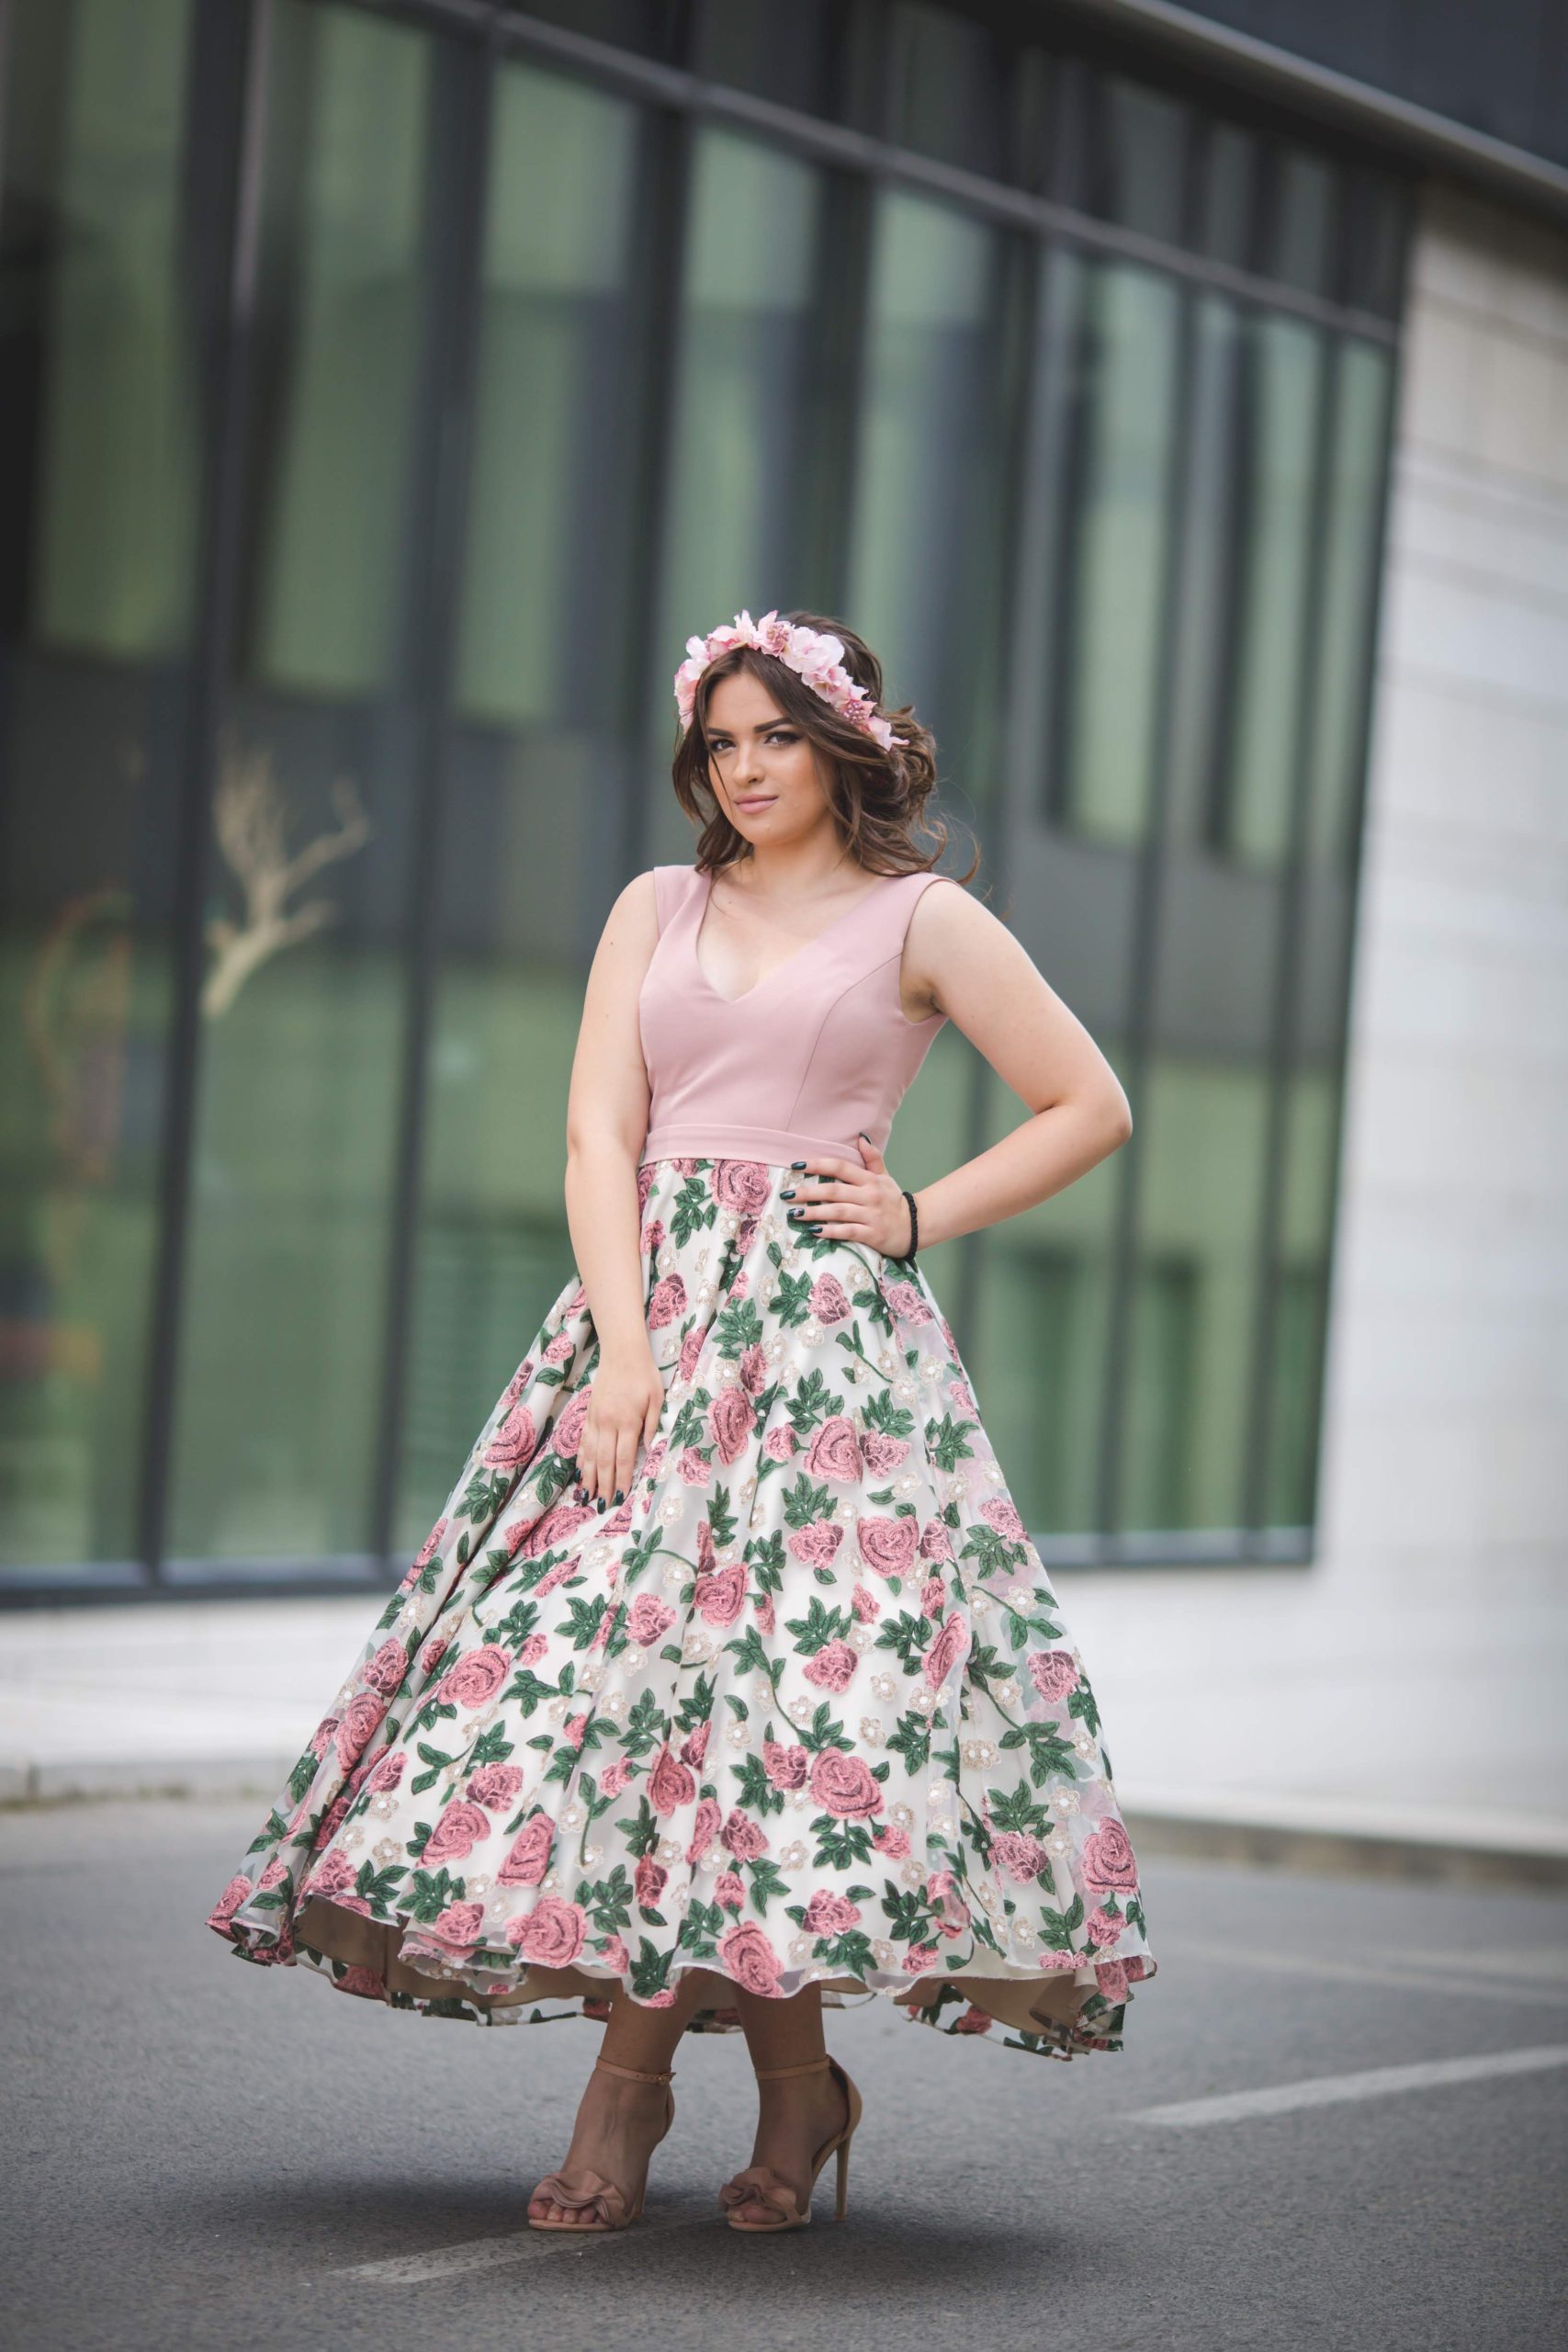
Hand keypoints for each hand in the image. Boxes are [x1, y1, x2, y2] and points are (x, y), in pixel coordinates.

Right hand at [573, 1345, 664, 1508]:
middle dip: (604, 1486)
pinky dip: (582, 1458)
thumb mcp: (657, 1398)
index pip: (624, 1458)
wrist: (621, 1353)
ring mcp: (596, 1419)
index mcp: (627, 1421)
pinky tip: (581, 1472)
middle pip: (605, 1461)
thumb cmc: (644, 1375)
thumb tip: (650, 1449)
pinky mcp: (589, 1415)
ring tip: (587, 1497)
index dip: (622, 1480)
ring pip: (591, 1454)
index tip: (621, 1497)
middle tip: (602, 1506)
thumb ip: (653, 1424)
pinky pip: (584, 1441)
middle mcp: (608, 1423)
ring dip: (589, 1477)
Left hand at [782, 1135, 915, 1257]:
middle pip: (834, 1191)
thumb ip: (872, 1159)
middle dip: (808, 1192)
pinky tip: (813, 1231)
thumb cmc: (894, 1201)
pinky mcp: (872, 1234)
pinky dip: (830, 1231)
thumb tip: (861, 1138)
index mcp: (870, 1180)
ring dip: (814, 1212)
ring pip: (838, 1211)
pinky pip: (848, 1232)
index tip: (796, 1166)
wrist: (915, 1227)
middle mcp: (869, 1195)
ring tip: (794, 1214)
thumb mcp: (885, 1177)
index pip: (840, 1167)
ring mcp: (871, 1215)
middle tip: (787, 1194)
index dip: (817, 1165)